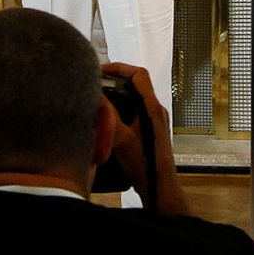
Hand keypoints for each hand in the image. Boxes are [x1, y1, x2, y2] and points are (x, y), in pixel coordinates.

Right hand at [100, 60, 186, 214]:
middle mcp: (155, 111)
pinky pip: (134, 112)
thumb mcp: (120, 138)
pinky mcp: (149, 131)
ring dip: (116, 95)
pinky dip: (119, 109)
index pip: (139, 74)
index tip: (100, 70)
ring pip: (134, 98)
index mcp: (152, 108)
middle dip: (114, 80)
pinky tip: (106, 120)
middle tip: (95, 83)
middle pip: (135, 84)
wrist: (158, 187)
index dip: (119, 67)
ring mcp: (153, 121)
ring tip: (97, 99)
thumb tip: (95, 95)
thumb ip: (108, 115)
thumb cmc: (144, 165)